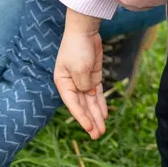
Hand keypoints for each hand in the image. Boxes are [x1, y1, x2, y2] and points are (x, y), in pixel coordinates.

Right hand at [54, 11, 107, 139]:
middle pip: (81, 106)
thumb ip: (83, 85)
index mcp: (62, 82)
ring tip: (102, 130)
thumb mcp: (80, 69)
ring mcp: (82, 81)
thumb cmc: (77, 48)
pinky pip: (97, 94)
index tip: (89, 129)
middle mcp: (71, 84)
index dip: (81, 117)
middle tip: (98, 135)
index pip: (72, 104)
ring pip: (90, 102)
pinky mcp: (93, 77)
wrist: (84, 31)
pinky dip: (100, 104)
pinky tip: (105, 115)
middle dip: (90, 121)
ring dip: (96, 115)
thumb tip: (87, 94)